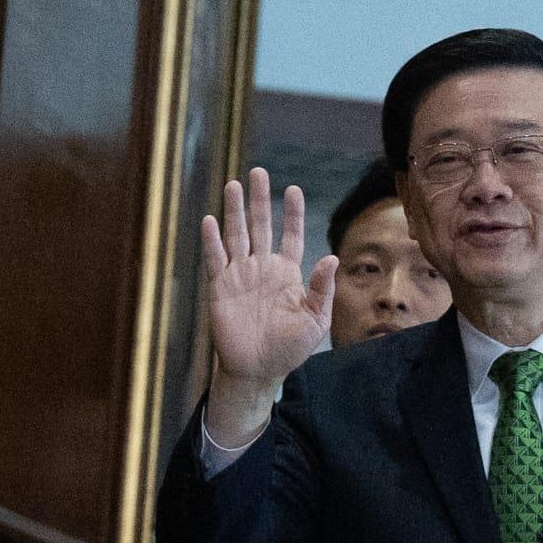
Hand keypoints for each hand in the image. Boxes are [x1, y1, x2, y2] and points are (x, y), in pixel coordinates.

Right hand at [201, 168, 337, 443]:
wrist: (258, 370)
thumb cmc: (290, 348)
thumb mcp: (315, 320)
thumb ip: (322, 289)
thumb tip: (332, 258)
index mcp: (287, 274)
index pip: (290, 236)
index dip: (291, 214)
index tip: (292, 189)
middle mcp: (262, 269)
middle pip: (261, 226)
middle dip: (259, 200)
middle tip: (257, 172)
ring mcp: (240, 276)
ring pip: (236, 235)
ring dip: (234, 211)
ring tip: (233, 185)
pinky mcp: (220, 288)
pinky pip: (215, 260)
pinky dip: (212, 241)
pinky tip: (209, 221)